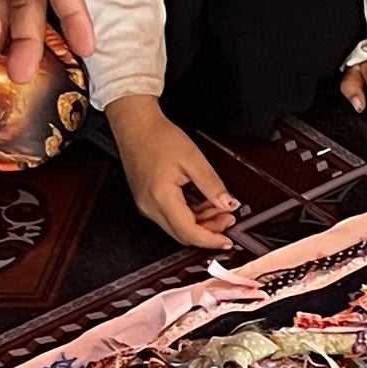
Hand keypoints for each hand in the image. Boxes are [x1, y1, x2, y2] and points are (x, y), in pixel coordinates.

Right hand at [106, 94, 237, 248]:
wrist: (136, 126)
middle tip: (229, 218)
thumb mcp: (193, 159)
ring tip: (219, 207)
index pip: (188, 232)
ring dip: (201, 223)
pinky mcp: (147, 201)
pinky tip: (204, 203)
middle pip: (183, 234)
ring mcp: (146, 205)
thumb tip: (227, 204)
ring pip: (177, 227)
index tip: (227, 241)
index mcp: (161, 197)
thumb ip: (212, 185)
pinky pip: (171, 217)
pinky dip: (190, 215)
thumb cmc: (159, 137)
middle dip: (209, 231)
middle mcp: (150, 206)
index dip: (210, 240)